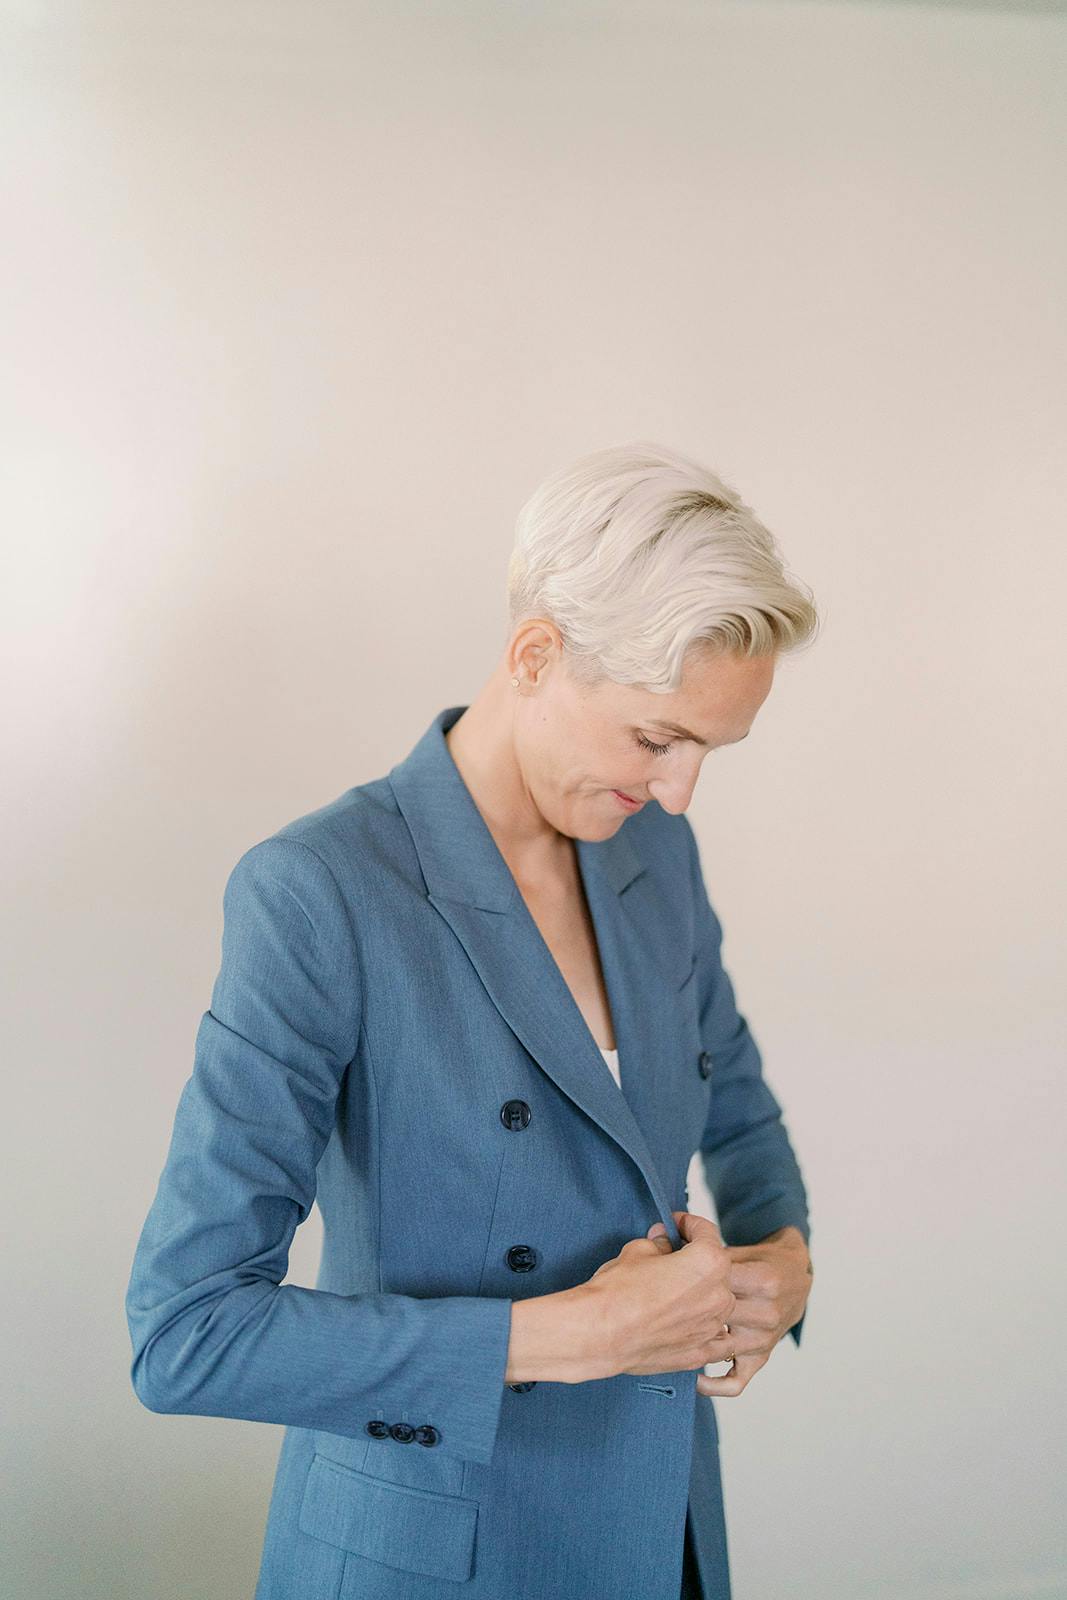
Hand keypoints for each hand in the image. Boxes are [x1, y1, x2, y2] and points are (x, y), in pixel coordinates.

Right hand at [578, 1211, 736, 1381]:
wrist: (601, 1333)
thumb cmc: (618, 1291)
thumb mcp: (638, 1250)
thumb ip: (660, 1244)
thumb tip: (664, 1242)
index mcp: (708, 1262)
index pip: (706, 1232)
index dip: (688, 1224)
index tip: (676, 1225)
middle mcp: (719, 1295)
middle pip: (715, 1268)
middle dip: (694, 1259)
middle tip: (670, 1256)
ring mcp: (712, 1327)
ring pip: (714, 1301)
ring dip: (699, 1292)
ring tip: (671, 1290)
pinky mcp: (701, 1352)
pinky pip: (710, 1336)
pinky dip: (699, 1326)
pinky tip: (679, 1321)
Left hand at [653, 1213, 812, 1396]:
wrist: (797, 1279)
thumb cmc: (764, 1260)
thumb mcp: (743, 1249)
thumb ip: (708, 1250)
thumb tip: (664, 1237)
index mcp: (763, 1280)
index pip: (717, 1278)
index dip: (685, 1271)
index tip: (663, 1267)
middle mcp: (766, 1313)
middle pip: (714, 1314)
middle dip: (684, 1308)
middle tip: (658, 1304)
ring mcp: (763, 1339)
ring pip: (720, 1349)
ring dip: (692, 1344)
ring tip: (668, 1337)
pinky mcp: (761, 1357)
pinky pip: (736, 1381)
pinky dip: (713, 1385)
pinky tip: (693, 1377)